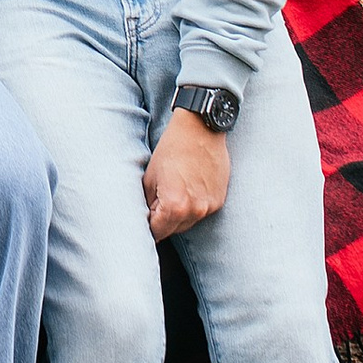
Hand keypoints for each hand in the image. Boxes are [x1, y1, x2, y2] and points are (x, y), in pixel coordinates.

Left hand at [143, 109, 231, 241]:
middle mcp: (195, 211)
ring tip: (172, 193)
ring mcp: (209, 207)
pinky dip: (193, 207)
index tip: (144, 222)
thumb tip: (145, 217)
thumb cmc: (172, 150)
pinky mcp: (218, 200)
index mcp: (175, 207)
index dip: (148, 227)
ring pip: (188, 223)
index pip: (157, 232)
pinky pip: (201, 212)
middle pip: (173, 231)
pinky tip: (187, 189)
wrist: (200, 130)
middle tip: (155, 205)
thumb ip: (147, 203)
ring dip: (178, 216)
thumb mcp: (150, 177)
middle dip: (163, 222)